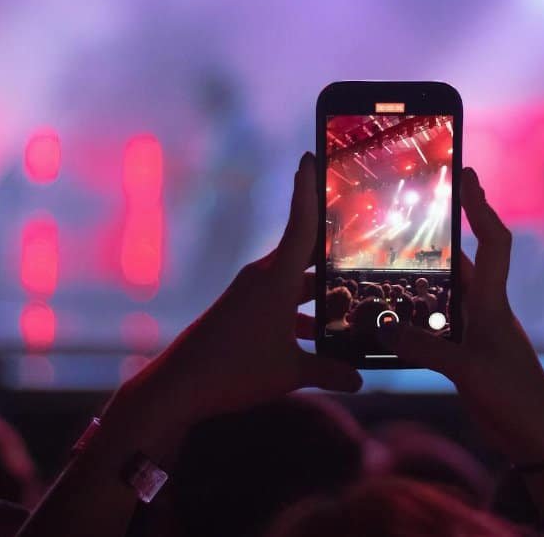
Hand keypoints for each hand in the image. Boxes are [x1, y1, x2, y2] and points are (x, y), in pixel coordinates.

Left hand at [117, 152, 361, 449]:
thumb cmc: (235, 372)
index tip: (310, 155)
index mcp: (277, 279)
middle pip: (307, 254)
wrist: (178, 388)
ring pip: (296, 283)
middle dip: (334, 251)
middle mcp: (264, 279)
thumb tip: (358, 380)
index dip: (308, 188)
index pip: (300, 223)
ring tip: (354, 299)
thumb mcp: (292, 373)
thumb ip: (330, 372)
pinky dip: (301, 314)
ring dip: (320, 291)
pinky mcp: (242, 313)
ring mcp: (250, 296)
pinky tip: (319, 336)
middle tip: (365, 239)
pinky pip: (281, 303)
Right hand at [379, 168, 543, 463]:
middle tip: (404, 215)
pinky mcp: (465, 356)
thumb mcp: (467, 370)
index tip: (467, 173)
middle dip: (437, 238)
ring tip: (381, 265)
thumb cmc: (515, 397)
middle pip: (461, 262)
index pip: (493, 241)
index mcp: (493, 303)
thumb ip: (423, 348)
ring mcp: (475, 333)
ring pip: (444, 295)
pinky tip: (387, 323)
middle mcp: (485, 310)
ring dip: (419, 282)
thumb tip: (381, 330)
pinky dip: (412, 321)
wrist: (536, 437)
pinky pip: (434, 327)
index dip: (480, 206)